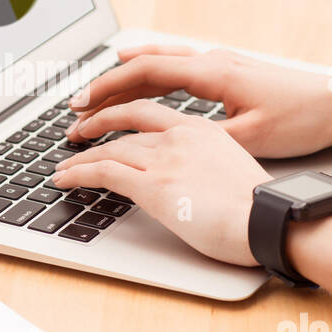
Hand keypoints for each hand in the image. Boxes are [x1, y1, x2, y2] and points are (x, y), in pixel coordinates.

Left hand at [52, 101, 270, 265]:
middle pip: (125, 122)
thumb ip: (205, 164)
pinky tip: (64, 178)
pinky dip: (78, 174)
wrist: (268, 219)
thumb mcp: (233, 169)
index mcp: (200, 129)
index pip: (150, 112)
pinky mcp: (152, 185)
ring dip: (81, 157)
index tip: (108, 117)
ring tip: (63, 165)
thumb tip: (193, 178)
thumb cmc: (260, 207)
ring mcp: (164, 159)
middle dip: (96, 125)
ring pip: (109, 149)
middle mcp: (178, 137)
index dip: (122, 113)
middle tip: (77, 131)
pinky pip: (103, 173)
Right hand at [66, 43, 331, 157]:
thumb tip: (167, 146)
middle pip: (145, 64)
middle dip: (106, 85)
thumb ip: (206, 138)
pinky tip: (143, 86)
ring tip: (96, 93)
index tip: (80, 107)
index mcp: (213, 73)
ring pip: (160, 61)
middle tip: (75, 106)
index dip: (107, 89)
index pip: (145, 73)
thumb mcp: (253, 138)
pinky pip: (178, 66)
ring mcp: (221, 62)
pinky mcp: (230, 72)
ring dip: (126, 77)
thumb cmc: (304, 118)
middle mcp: (212, 60)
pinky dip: (150, 75)